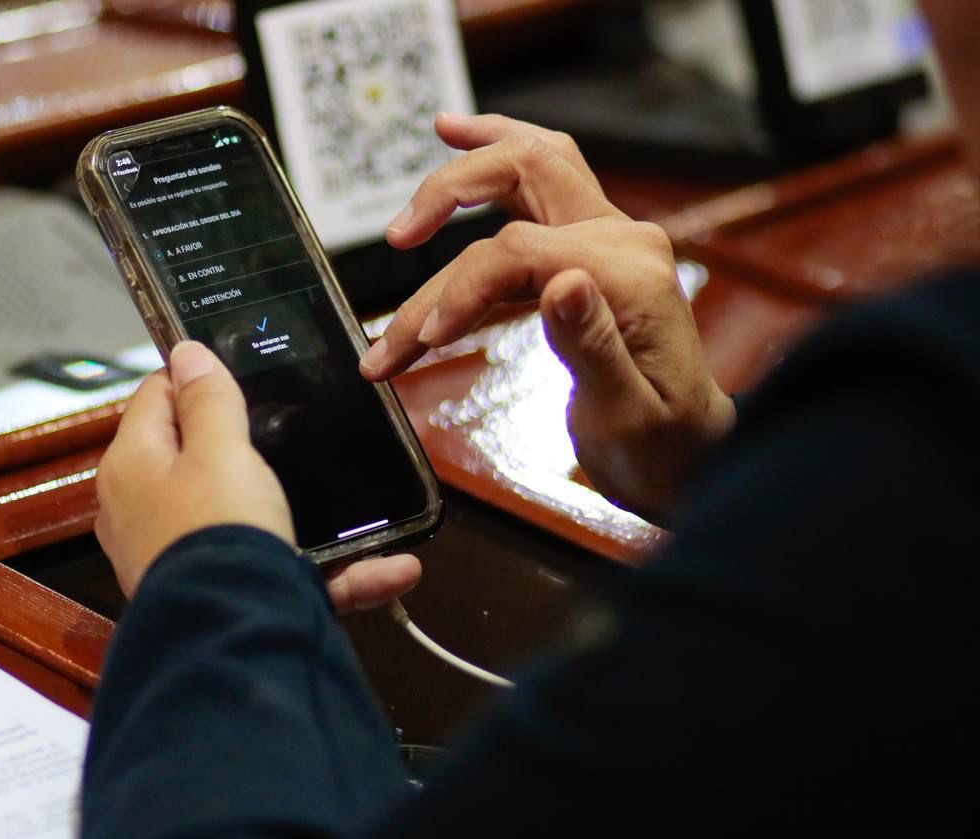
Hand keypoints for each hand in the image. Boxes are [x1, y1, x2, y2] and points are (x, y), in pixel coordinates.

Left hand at [95, 341, 421, 606]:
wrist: (233, 638)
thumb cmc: (219, 534)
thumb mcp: (222, 450)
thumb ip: (209, 399)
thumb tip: (186, 352)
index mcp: (133, 464)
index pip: (156, 396)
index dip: (198, 378)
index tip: (242, 374)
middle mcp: (145, 510)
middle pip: (201, 455)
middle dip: (255, 447)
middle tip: (297, 433)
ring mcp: (182, 555)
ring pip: (254, 518)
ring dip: (309, 514)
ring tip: (360, 514)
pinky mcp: (224, 592)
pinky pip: (283, 570)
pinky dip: (333, 569)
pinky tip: (389, 569)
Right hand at [360, 113, 734, 522]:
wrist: (690, 457)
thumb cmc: (660, 446)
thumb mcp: (626, 414)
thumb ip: (594, 345)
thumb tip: (561, 284)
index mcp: (630, 275)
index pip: (517, 250)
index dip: (459, 289)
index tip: (420, 339)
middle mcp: (623, 241)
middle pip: (529, 168)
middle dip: (452, 191)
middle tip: (399, 234)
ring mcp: (610, 241)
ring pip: (537, 165)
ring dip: (479, 158)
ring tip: (440, 129)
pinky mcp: (593, 256)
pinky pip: (540, 196)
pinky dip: (495, 182)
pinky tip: (467, 162)